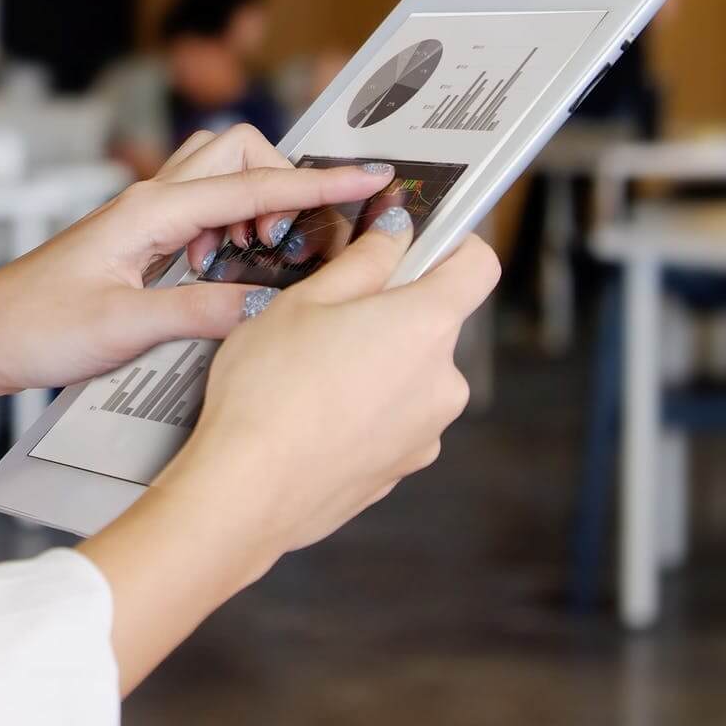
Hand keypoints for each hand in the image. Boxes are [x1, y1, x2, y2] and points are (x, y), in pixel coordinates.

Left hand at [0, 125, 398, 402]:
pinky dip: (226, 231)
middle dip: (281, 183)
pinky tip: (219, 274)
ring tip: (258, 258)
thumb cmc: (36, 328)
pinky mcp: (135, 241)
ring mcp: (141, 218)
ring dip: (252, 208)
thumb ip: (200, 310)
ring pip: (219, 180)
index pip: (254, 185)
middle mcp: (149, 201)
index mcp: (151, 211)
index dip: (317, 184)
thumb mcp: (124, 328)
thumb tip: (267, 303)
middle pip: (238, 154)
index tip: (368, 178)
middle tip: (292, 240)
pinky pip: (200, 213)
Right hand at [163, 221, 498, 561]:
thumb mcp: (303, 301)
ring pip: (410, 374)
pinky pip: (393, 419)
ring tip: (310, 374)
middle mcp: (443, 381)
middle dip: (390, 312)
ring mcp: (427, 432)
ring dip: (375, 363)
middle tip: (328, 315)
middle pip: (434, 324)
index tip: (415, 243)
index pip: (477, 266)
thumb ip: (362, 261)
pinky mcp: (402, 468)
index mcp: (426, 326)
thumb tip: (396, 234)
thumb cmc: (268, 389)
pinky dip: (364, 409)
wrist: (248, 491)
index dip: (452, 245)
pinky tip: (313, 414)